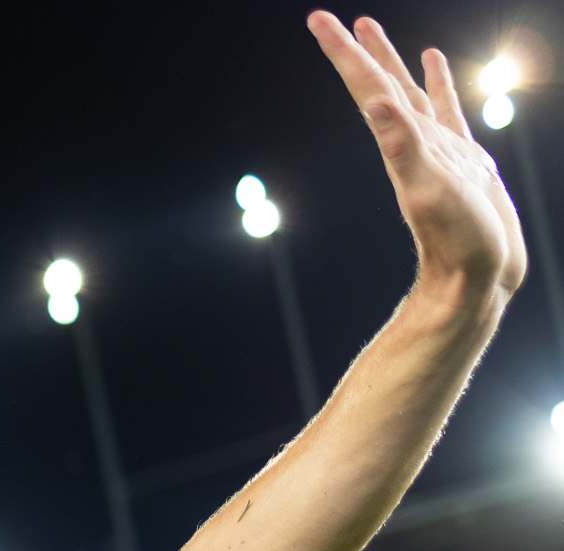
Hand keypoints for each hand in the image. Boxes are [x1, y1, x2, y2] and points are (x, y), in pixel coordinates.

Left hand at [309, 13, 525, 300]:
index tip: (318, 20)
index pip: (366, 86)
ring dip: (389, 61)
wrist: (478, 279)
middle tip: (331, 19)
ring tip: (372, 29)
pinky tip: (432, 64)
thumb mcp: (427, 188)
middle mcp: (412, 141)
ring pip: (408, 92)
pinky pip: (445, 108)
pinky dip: (437, 83)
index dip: (343, 53)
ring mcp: (437, 148)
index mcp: (400, 142)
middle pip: (377, 84)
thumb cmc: (456, 240)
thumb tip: (373, 102)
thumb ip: (401, 145)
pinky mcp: (463, 157)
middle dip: (356, 51)